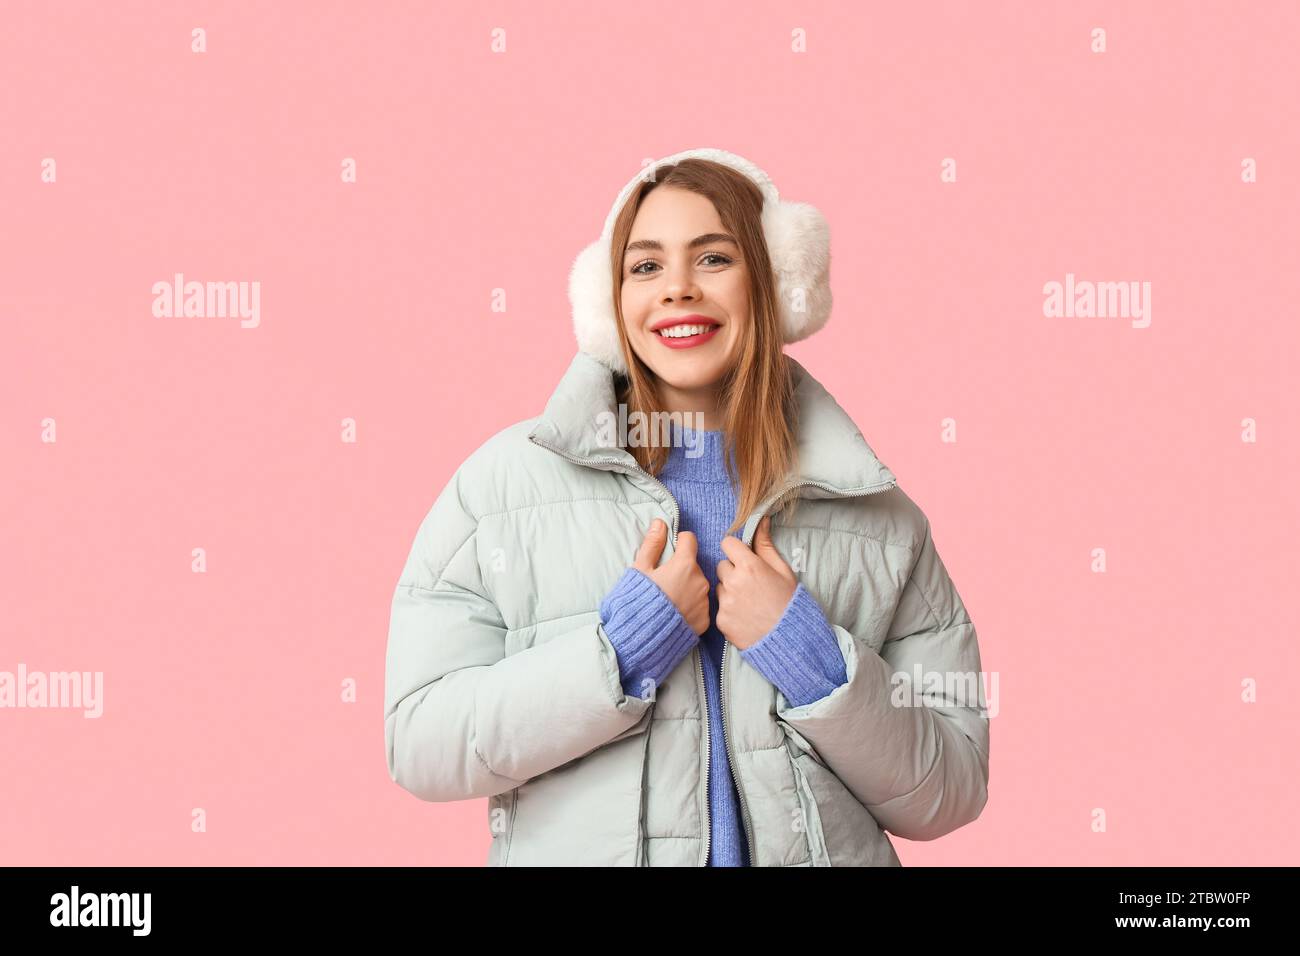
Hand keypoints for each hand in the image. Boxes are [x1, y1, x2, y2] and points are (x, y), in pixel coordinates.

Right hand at [632, 519, 710, 635]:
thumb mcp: (639, 569)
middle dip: (681, 569)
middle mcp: (700, 580)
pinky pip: (700, 606)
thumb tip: (660, 522)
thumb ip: (652, 544)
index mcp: (685, 564)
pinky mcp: (705, 620)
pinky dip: (690, 607)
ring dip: (688, 588)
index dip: (678, 543)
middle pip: (693, 565)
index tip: (669, 552)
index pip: (689, 540)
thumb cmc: (637, 600)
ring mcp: (704, 602)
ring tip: (669, 601)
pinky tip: (675, 614)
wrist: (641, 638)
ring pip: (698, 585)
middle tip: (664, 583)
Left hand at [716, 515, 797, 648]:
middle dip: (732, 571)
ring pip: (719, 587)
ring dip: (729, 590)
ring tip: (748, 602)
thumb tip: (761, 521)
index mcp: (749, 565)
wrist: (790, 639)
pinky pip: (719, 608)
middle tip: (749, 584)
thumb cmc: (789, 603)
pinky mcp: (721, 620)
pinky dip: (729, 610)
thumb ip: (766, 545)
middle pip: (722, 566)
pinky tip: (744, 616)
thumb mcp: (783, 571)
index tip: (743, 558)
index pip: (727, 544)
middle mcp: (733, 581)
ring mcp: (725, 602)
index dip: (735, 550)